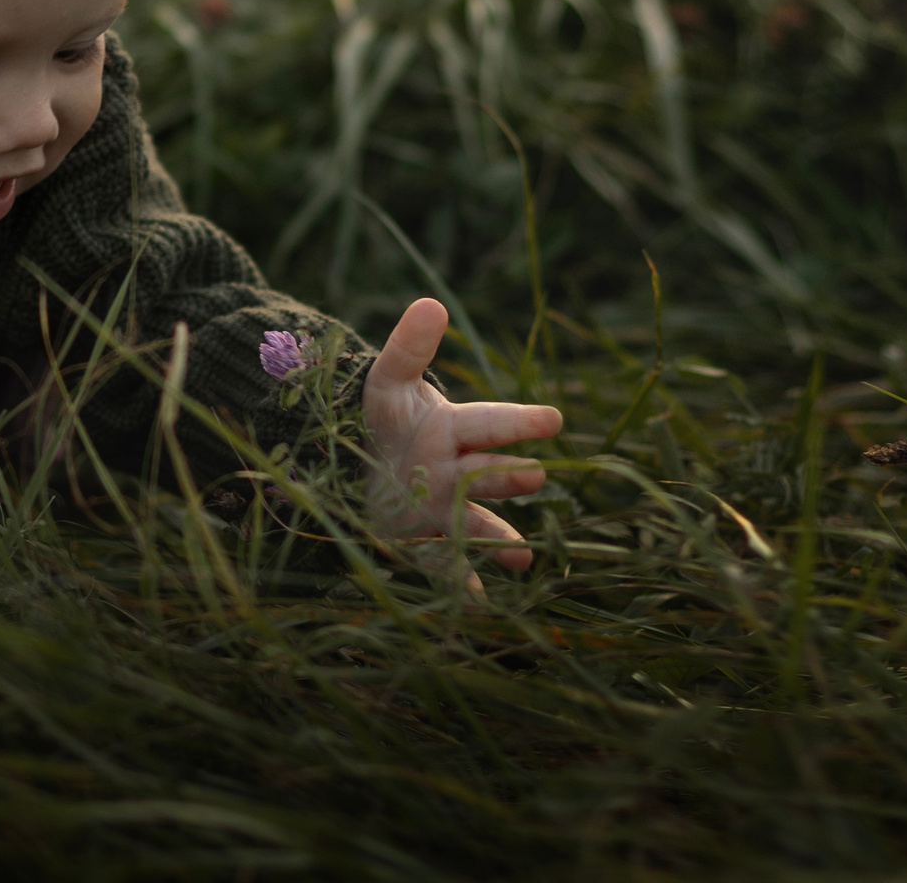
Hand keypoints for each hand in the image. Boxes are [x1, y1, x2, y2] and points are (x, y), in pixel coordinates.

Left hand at [363, 297, 562, 576]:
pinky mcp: (419, 543)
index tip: (553, 419)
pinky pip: (442, 565)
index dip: (518, 422)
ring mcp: (441, 511)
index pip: (488, 423)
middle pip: (487, 474)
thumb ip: (409, 347)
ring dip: (498, 537)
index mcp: (453, 429)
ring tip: (521, 556)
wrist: (353, 460)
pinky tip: (477, 602)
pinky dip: (461, 583)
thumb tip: (430, 303)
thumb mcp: (386, 381)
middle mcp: (456, 473)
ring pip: (475, 523)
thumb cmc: (381, 417)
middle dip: (510, 477)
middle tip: (533, 477)